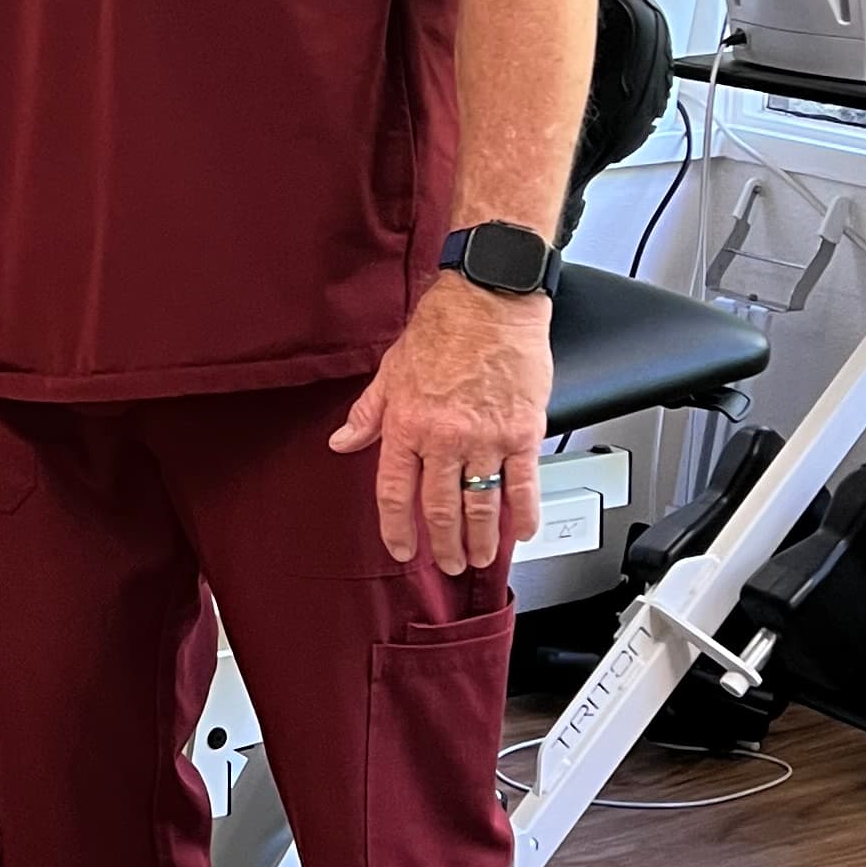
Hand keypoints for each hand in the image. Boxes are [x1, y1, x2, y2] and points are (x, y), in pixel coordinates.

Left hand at [330, 277, 549, 569]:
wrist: (489, 301)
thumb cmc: (442, 330)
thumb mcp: (390, 371)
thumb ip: (367, 415)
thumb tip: (342, 442)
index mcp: (407, 425)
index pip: (395, 492)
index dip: (397, 528)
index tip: (402, 549)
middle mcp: (444, 438)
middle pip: (440, 508)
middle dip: (442, 545)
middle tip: (447, 564)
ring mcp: (485, 438)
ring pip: (481, 505)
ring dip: (479, 540)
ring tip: (479, 559)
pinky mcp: (522, 432)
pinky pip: (523, 484)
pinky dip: (523, 514)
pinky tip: (521, 531)